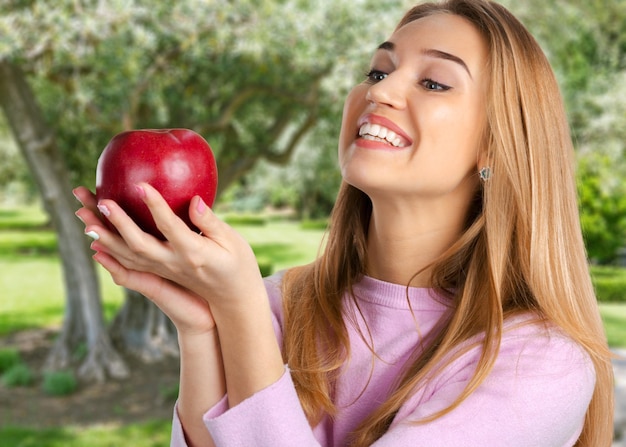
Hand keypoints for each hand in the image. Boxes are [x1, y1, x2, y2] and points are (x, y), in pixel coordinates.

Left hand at [74, 183, 266, 323]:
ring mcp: (164, 271)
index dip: (155, 207)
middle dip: (117, 222)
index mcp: (194, 253)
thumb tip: (193, 201)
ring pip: (127, 255)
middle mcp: (173, 264)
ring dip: (104, 235)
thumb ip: (211, 222)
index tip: (141, 185)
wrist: (232, 300)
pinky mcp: (159, 274)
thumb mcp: (233, 243)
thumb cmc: (238, 266)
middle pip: (139, 244)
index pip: (171, 227)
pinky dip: (109, 253)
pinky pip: (128, 264)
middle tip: (100, 200)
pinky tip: (94, 240)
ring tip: (84, 214)